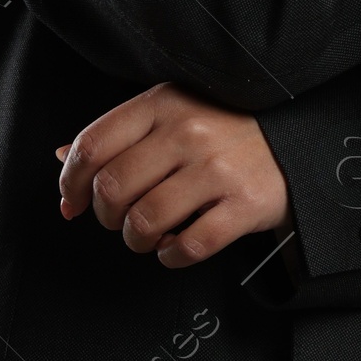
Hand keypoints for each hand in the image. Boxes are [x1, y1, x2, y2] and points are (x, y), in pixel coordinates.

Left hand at [57, 83, 290, 268]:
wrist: (297, 142)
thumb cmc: (222, 131)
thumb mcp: (170, 114)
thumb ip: (118, 134)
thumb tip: (62, 159)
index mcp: (164, 104)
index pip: (93, 145)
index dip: (71, 182)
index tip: (73, 201)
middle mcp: (190, 132)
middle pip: (112, 187)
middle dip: (104, 216)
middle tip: (117, 220)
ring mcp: (219, 169)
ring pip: (145, 221)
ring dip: (136, 240)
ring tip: (147, 236)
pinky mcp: (246, 205)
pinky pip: (189, 246)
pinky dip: (170, 256)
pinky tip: (174, 247)